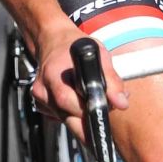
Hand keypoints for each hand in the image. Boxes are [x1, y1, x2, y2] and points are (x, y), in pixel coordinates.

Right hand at [33, 24, 128, 142]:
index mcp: (54, 73)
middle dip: (87, 121)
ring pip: (65, 119)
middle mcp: (44, 88)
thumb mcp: (99, 54)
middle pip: (67, 116)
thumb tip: (122, 103)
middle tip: (102, 116)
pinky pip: (60, 117)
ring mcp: (40, 98)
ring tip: (90, 101)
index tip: (102, 117)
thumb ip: (111, 80)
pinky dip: (71, 114)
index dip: (87, 112)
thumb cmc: (76, 46)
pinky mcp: (40, 104)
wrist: (53, 40)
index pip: (68, 100)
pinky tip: (77, 100)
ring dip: (80, 117)